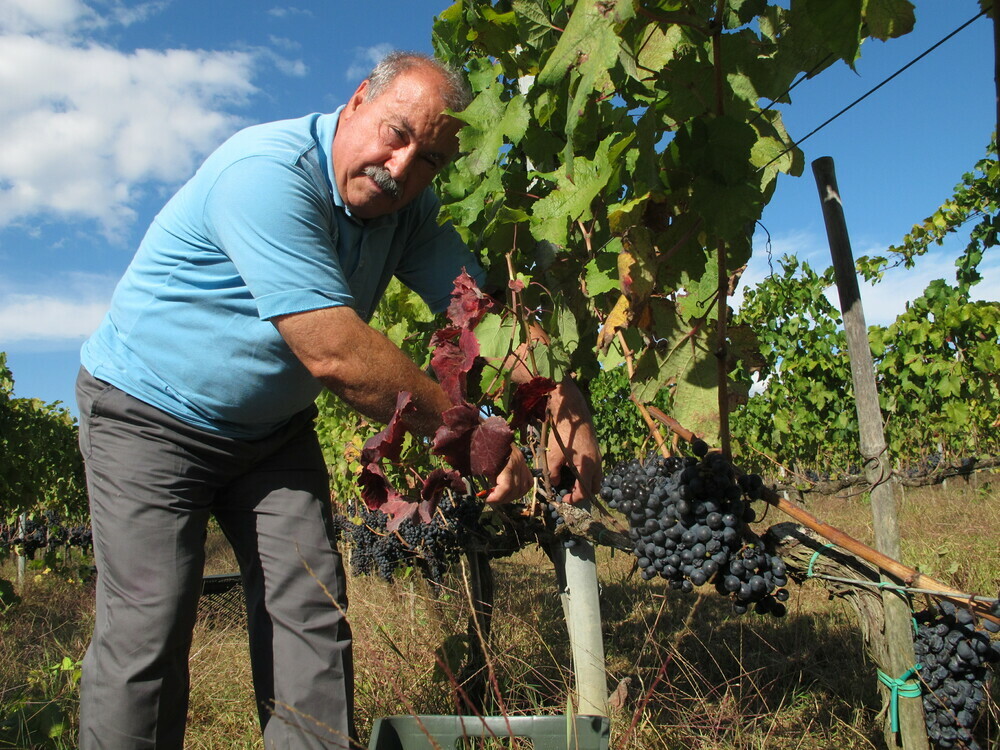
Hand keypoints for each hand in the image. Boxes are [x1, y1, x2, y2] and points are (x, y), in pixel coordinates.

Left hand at [484, 444, 533, 504]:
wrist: (491, 433)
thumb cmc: (482, 446)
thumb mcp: (482, 462)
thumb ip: (487, 478)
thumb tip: (487, 494)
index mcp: (507, 462)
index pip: (507, 487)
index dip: (497, 497)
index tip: (487, 499)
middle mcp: (519, 463)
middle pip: (515, 490)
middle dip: (502, 499)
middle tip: (491, 499)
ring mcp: (523, 463)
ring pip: (523, 488)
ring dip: (511, 496)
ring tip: (499, 496)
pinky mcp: (524, 464)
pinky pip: (528, 482)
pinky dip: (520, 490)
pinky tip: (510, 492)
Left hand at [546, 380, 601, 503]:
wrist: (573, 413)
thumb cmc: (563, 434)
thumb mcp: (554, 456)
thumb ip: (553, 474)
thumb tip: (554, 484)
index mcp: (587, 468)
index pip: (584, 492)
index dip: (573, 499)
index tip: (563, 498)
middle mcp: (597, 464)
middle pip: (594, 487)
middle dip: (582, 492)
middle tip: (567, 489)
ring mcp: (598, 457)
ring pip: (595, 477)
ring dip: (583, 482)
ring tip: (567, 477)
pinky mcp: (595, 450)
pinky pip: (593, 468)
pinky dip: (584, 472)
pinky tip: (571, 465)